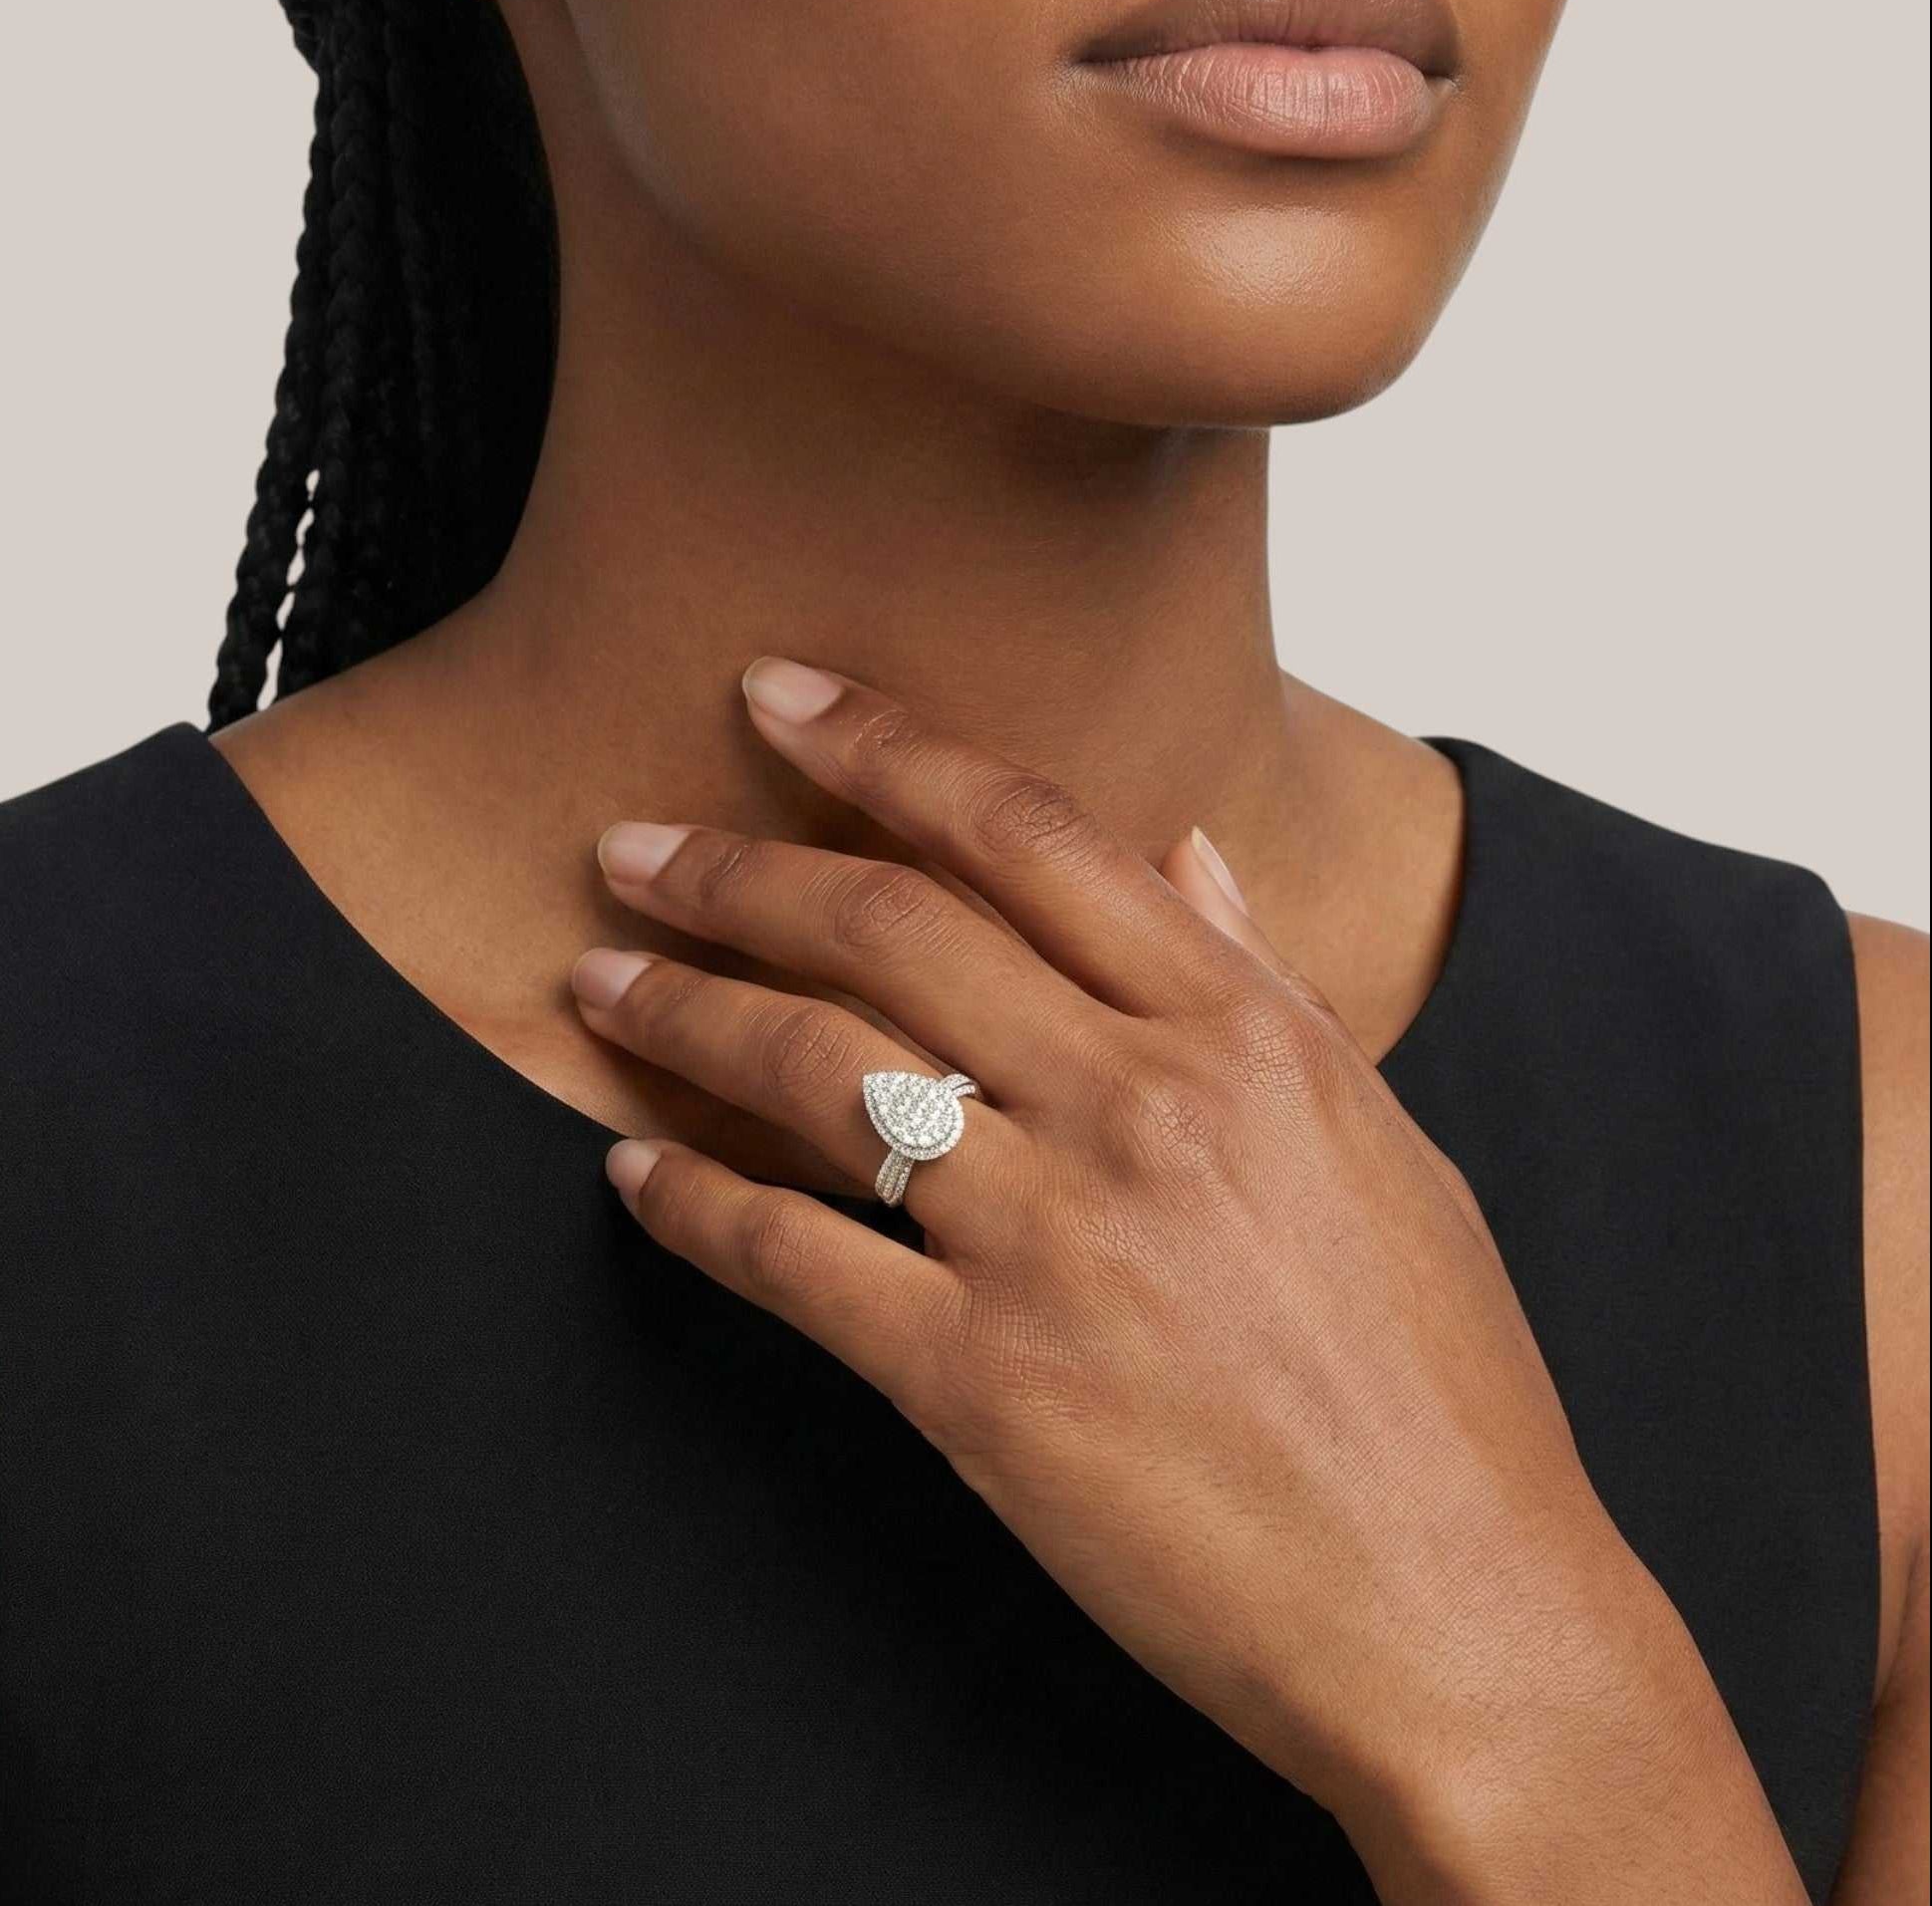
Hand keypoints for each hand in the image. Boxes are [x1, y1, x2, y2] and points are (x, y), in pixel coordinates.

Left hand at [570, 658, 1804, 1899]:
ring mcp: (1053, 1241)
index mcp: (1243, 1033)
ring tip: (598, 979)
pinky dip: (694, 1205)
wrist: (1457, 1612)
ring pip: (817, 1069)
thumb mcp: (1378, 1145)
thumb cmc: (1439, 1386)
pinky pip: (794, 1260)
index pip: (1027, 832)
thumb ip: (1261, 987)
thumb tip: (1184, 854)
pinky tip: (634, 1172)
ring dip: (684, 1009)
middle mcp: (1138, 1106)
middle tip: (632, 848)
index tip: (779, 698)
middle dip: (735, 870)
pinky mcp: (981, 1384)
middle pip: (888, 928)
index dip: (883, 746)